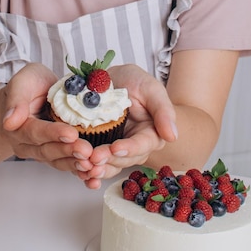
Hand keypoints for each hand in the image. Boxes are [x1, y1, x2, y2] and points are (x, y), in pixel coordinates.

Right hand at [1, 63, 93, 174]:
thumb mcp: (24, 80)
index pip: (34, 132)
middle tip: (87, 151)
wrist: (34, 94)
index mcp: (16, 126)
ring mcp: (41, 152)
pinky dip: (80, 173)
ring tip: (92, 165)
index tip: (71, 133)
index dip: (52, 134)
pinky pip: (67, 166)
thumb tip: (9, 121)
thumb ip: (16, 98)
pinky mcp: (56, 155)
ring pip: (57, 161)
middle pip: (47, 150)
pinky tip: (93, 177)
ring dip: (75, 165)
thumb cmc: (30, 85)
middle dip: (68, 151)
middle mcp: (26, 144)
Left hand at [77, 64, 176, 188]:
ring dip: (97, 169)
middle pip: (124, 159)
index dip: (129, 148)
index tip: (115, 148)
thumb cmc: (136, 82)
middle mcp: (134, 146)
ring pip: (109, 166)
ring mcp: (115, 148)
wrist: (113, 80)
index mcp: (151, 134)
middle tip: (93, 158)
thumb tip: (172, 136)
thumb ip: (163, 110)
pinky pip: (94, 163)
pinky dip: (86, 169)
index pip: (142, 145)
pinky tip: (78, 171)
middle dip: (109, 160)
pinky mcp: (98, 147)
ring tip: (84, 166)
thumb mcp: (151, 89)